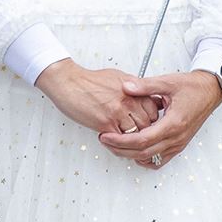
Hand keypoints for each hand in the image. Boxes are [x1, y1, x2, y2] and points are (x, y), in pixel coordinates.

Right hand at [37, 60, 157, 137]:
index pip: (153, 109)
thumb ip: (133, 88)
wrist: (69, 82)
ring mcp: (118, 112)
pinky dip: (119, 143)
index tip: (148, 123)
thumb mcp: (117, 77)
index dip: (151, 118)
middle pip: (147, 123)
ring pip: (136, 133)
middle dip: (144, 131)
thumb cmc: (89, 80)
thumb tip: (143, 96)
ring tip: (128, 141)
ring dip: (133, 139)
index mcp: (132, 89)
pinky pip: (120, 140)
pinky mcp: (106, 123)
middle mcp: (128, 100)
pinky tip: (115, 141)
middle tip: (139, 135)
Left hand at [98, 71, 221, 167]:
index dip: (121, 140)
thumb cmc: (193, 87)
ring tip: (115, 145)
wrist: (210, 90)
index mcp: (173, 123)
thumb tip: (126, 87)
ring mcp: (178, 143)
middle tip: (105, 140)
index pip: (142, 140)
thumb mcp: (167, 82)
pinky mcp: (179, 144)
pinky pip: (160, 159)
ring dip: (131, 155)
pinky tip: (135, 151)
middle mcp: (176, 138)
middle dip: (120, 149)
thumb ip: (145, 86)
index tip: (106, 136)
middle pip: (142, 153)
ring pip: (150, 159)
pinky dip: (146, 159)